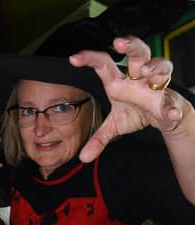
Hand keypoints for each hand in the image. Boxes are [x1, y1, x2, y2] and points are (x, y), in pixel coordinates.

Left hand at [69, 35, 188, 161]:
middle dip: (131, 45)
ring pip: (162, 66)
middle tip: (119, 43)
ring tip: (146, 73)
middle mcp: (138, 78)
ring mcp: (157, 86)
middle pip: (138, 53)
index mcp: (120, 82)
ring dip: (155, 67)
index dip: (90, 58)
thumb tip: (82, 158)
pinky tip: (169, 113)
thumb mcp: (115, 126)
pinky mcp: (171, 98)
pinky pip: (173, 99)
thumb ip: (98, 139)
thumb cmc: (138, 112)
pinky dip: (172, 106)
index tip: (74, 58)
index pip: (104, 64)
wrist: (164, 119)